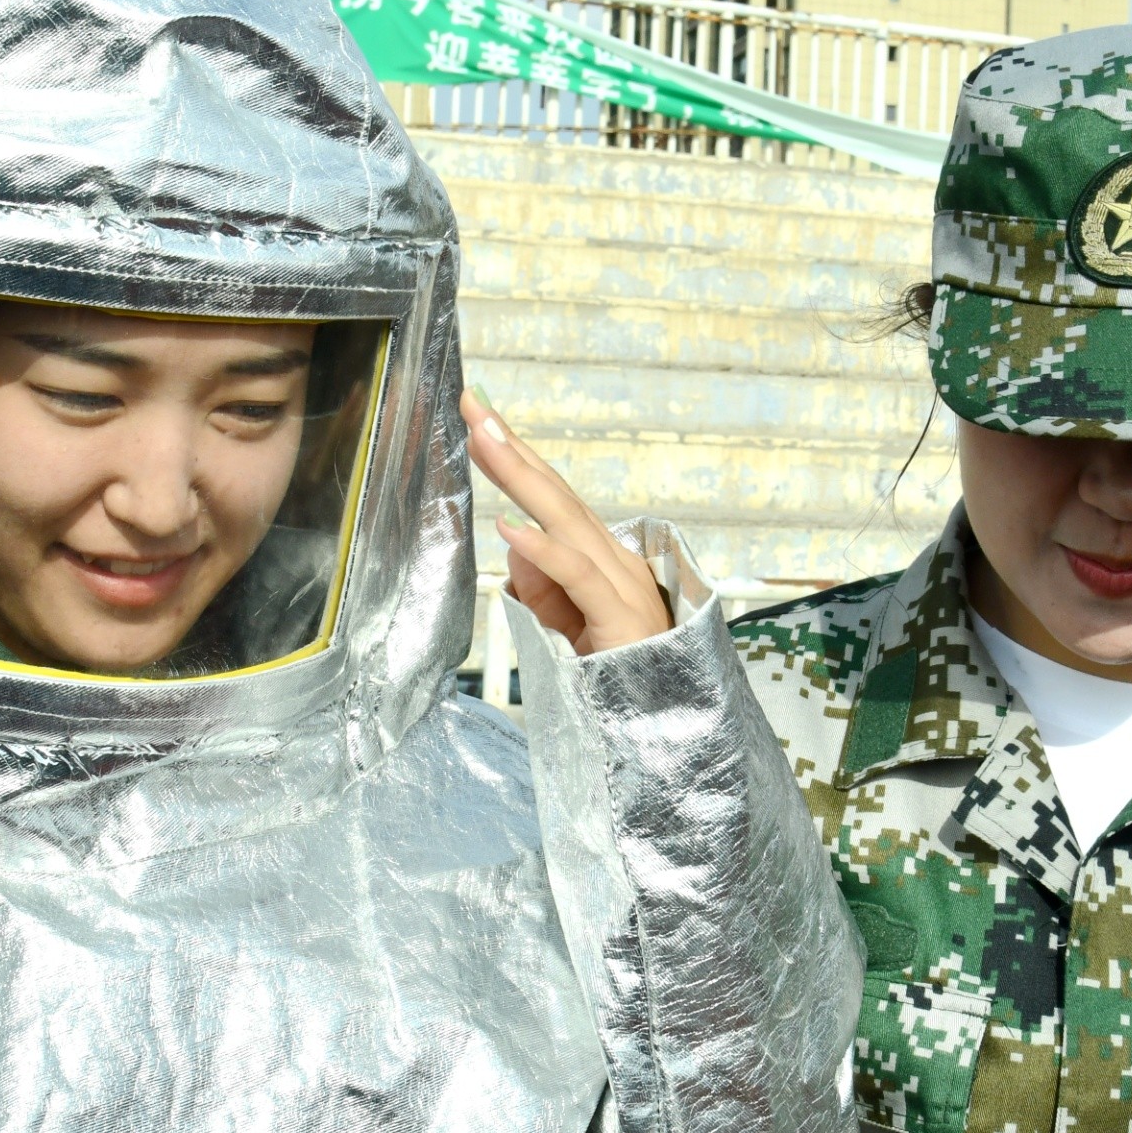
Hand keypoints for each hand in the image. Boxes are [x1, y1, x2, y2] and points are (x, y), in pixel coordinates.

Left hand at [464, 394, 670, 656]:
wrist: (657, 727)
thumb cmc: (612, 678)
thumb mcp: (561, 630)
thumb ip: (540, 588)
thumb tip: (515, 544)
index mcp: (601, 559)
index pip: (552, 498)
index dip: (516, 459)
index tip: (480, 422)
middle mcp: (615, 561)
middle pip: (557, 494)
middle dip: (512, 447)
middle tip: (474, 405)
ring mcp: (623, 585)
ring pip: (567, 520)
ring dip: (522, 477)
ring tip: (486, 440)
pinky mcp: (621, 618)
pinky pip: (580, 576)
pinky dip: (545, 549)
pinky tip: (512, 527)